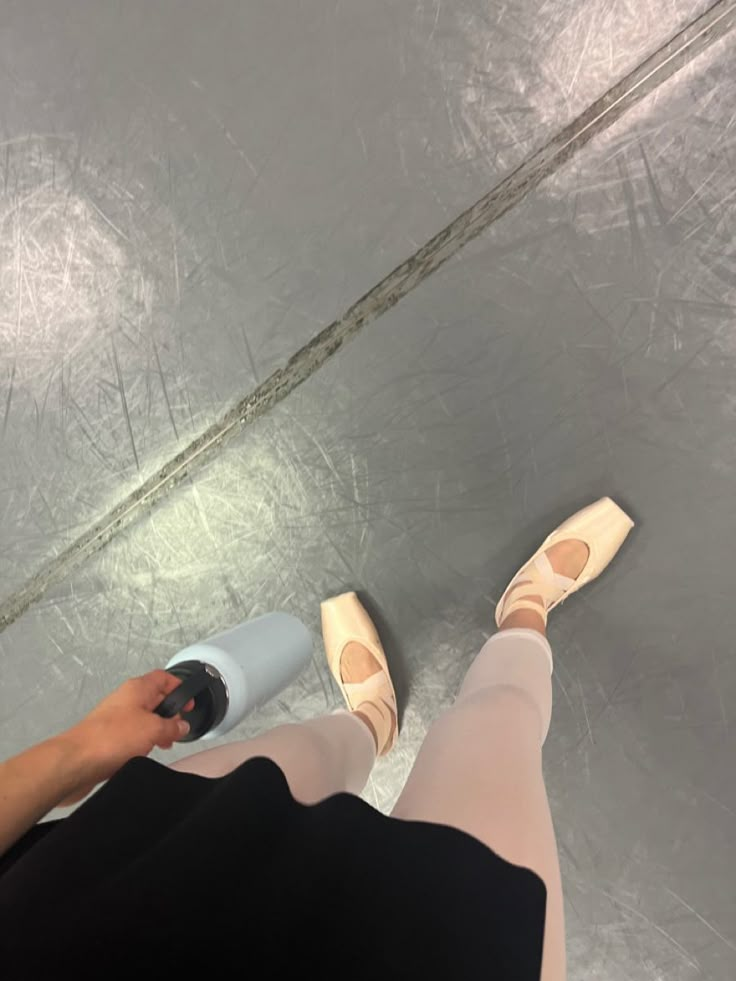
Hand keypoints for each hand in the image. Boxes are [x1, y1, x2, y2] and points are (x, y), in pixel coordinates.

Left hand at [60, 671, 191, 803]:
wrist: (77, 762)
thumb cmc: (108, 738)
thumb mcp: (154, 729)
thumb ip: (173, 726)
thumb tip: (182, 726)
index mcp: (137, 688)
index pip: (163, 678)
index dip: (179, 687)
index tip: (188, 702)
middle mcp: (125, 700)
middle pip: (155, 700)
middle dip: (169, 715)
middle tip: (176, 729)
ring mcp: (116, 719)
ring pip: (144, 720)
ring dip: (156, 732)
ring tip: (161, 745)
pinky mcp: (109, 738)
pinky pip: (131, 737)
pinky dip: (141, 745)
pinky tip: (142, 755)